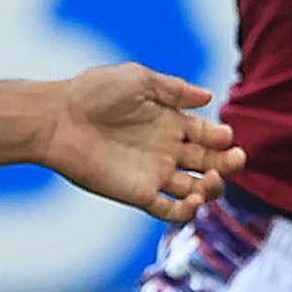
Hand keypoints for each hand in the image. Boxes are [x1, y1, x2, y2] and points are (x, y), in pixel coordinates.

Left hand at [40, 63, 243, 220]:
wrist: (58, 119)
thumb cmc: (94, 93)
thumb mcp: (138, 80)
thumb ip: (174, 90)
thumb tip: (209, 97)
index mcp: (170, 121)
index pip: (208, 134)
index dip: (222, 138)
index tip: (226, 137)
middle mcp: (166, 149)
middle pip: (209, 162)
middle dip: (228, 164)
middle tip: (234, 160)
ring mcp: (154, 173)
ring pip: (196, 189)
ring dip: (213, 188)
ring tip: (211, 180)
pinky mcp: (139, 194)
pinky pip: (169, 210)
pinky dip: (187, 212)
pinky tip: (193, 200)